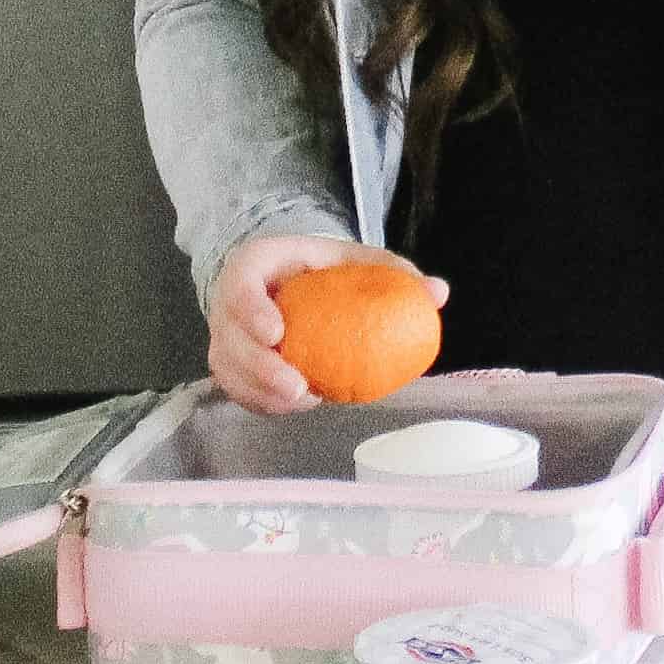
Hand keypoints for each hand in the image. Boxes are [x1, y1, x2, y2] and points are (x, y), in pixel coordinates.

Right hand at [205, 234, 449, 415]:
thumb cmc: (319, 269)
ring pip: (231, 372)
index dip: (251, 311)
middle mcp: (229, 302)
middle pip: (229, 339)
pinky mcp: (232, 367)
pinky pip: (241, 392)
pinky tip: (300, 404)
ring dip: (264, 394)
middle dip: (258, 368)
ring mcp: (226, 338)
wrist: (285, 277)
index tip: (278, 333)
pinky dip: (267, 403)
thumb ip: (391, 272)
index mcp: (254, 265)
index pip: (240, 286)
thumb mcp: (350, 259)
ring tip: (307, 400)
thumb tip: (437, 293)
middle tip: (297, 388)